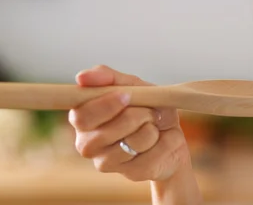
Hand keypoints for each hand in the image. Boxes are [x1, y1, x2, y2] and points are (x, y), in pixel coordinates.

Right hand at [68, 65, 190, 181]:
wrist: (171, 133)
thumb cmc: (146, 107)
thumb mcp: (132, 85)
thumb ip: (107, 77)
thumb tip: (81, 77)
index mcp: (82, 119)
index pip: (82, 116)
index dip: (105, 106)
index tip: (127, 96)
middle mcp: (87, 144)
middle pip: (108, 131)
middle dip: (137, 115)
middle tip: (148, 111)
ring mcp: (107, 163)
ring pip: (134, 142)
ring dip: (152, 128)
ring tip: (153, 126)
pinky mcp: (131, 174)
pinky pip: (152, 155)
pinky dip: (165, 142)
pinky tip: (160, 141)